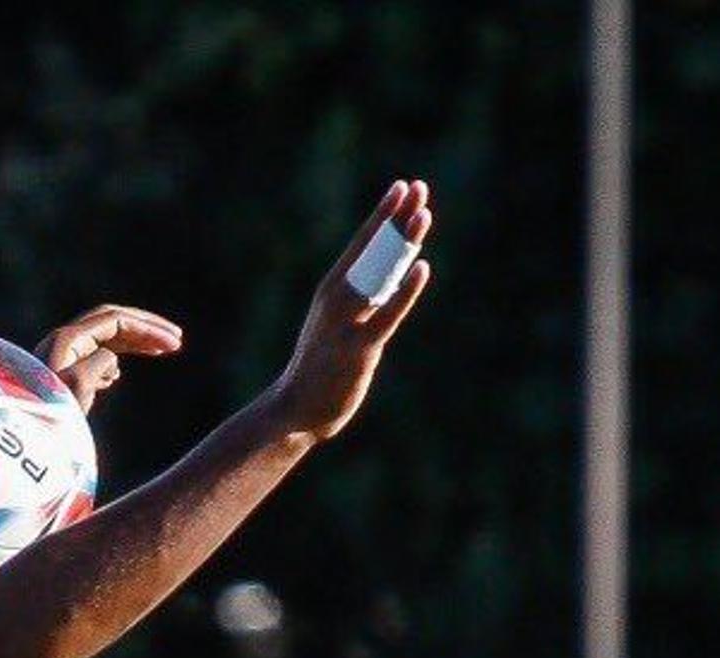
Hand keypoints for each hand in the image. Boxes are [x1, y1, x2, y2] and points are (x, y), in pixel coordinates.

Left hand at [39, 303, 183, 410]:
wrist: (18, 443)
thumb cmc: (47, 417)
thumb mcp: (78, 387)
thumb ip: (100, 363)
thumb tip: (112, 364)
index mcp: (68, 340)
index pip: (116, 320)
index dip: (148, 329)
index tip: (175, 345)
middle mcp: (62, 343)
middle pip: (111, 323)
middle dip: (144, 329)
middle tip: (176, 340)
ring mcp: (59, 360)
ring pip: (103, 341)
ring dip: (133, 344)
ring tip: (161, 352)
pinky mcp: (58, 378)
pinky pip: (90, 358)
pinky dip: (111, 360)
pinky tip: (117, 375)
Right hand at [269, 180, 434, 442]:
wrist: (296, 409)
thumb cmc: (320, 366)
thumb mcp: (338, 325)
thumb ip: (364, 299)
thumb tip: (393, 276)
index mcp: (331, 289)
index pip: (361, 243)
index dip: (383, 213)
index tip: (402, 186)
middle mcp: (337, 299)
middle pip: (373, 250)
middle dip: (397, 217)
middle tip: (419, 187)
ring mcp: (347, 322)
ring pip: (380, 275)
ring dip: (402, 243)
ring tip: (423, 214)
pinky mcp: (360, 347)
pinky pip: (387, 314)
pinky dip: (405, 291)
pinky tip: (421, 268)